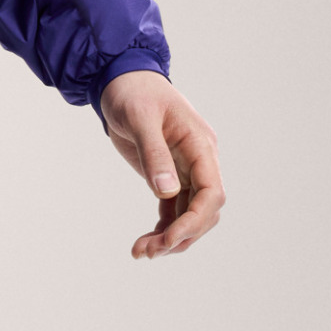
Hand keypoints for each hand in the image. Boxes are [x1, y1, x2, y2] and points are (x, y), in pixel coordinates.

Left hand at [99, 70, 223, 258]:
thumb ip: (154, 153)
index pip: (212, 192)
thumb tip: (167, 192)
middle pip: (204, 211)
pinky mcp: (168, 175)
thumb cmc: (132, 92)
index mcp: (200, 145)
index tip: (170, 238)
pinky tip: (144, 243)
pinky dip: (163, 228)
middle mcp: (198, 161)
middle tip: (148, 251)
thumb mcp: (140, 118)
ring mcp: (185, 170)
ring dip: (170, 237)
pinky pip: (173, 210)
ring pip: (189, 215)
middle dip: (181, 235)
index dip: (196, 220)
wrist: (118, 79)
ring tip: (141, 251)